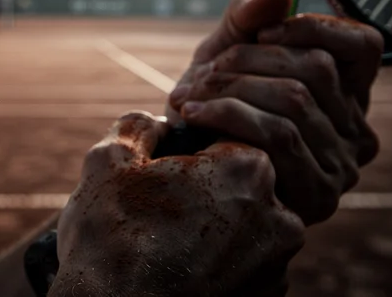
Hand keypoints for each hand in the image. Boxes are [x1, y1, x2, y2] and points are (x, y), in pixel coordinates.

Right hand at [50, 112, 304, 296]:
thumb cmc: (111, 236)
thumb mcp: (111, 158)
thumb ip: (141, 125)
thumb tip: (158, 124)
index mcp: (248, 171)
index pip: (226, 139)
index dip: (187, 152)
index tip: (161, 172)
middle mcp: (280, 217)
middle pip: (240, 182)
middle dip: (205, 187)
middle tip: (161, 207)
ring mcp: (277, 266)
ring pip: (244, 222)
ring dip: (213, 223)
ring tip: (166, 240)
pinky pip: (244, 262)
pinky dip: (218, 260)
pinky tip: (179, 266)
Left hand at [168, 0, 382, 224]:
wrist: (180, 160)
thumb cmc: (212, 99)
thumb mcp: (225, 48)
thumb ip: (248, 16)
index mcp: (347, 91)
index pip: (363, 45)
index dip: (312, 27)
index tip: (259, 32)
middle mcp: (355, 130)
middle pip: (317, 68)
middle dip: (249, 58)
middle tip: (207, 69)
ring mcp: (341, 166)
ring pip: (294, 100)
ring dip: (230, 87)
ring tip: (191, 95)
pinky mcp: (315, 194)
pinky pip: (276, 134)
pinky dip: (226, 115)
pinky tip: (193, 115)